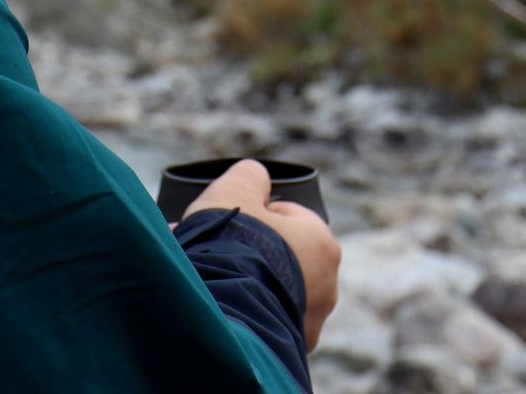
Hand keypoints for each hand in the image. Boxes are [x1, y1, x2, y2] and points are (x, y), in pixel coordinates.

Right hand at [183, 159, 341, 349]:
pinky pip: (260, 320)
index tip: (229, 220)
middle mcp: (326, 286)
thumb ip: (250, 176)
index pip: (288, 217)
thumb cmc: (233, 246)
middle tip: (205, 249)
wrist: (223, 310)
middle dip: (242, 250)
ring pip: (268, 290)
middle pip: (278, 257)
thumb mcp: (235, 190)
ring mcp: (308, 323)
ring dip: (238, 281)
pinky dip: (240, 311)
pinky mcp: (286, 349)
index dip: (254, 214)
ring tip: (199, 278)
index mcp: (322, 243)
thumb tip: (256, 177)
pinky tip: (210, 306)